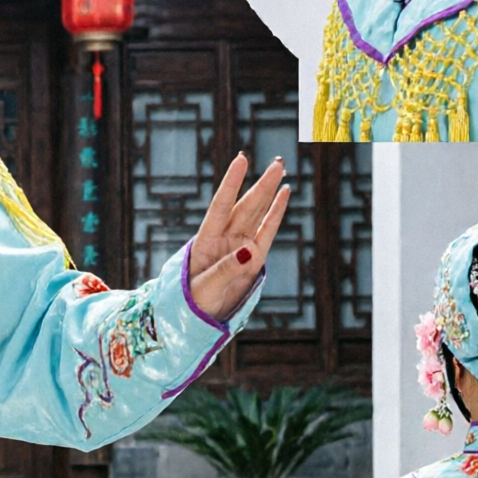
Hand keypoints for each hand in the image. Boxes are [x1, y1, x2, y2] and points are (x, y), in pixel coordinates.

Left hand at [186, 154, 291, 322]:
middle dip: (260, 185)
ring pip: (256, 213)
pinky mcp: (254, 257)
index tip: (241, 160)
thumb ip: (226, 269)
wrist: (198, 317)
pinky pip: (267, 230)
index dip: (231, 184)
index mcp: (206, 241)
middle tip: (276, 163)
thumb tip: (250, 252)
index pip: (220, 206)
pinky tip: (283, 193)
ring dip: (268, 191)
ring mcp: (240, 245)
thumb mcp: (206, 287)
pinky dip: (275, 212)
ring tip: (279, 169)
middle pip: (244, 206)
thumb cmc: (193, 301)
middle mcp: (224, 238)